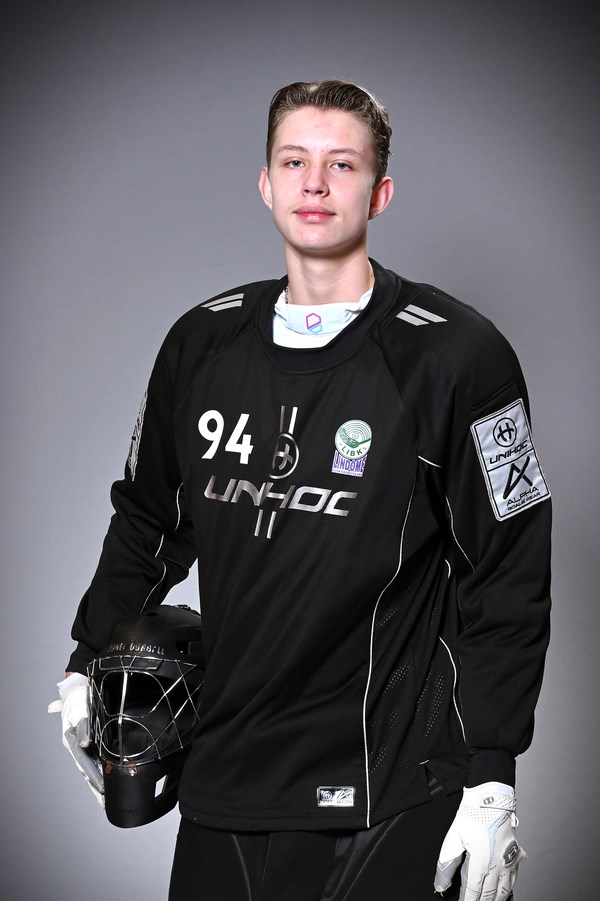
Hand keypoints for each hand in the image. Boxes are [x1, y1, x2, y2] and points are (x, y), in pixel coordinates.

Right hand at [48, 672, 104, 806]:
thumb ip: (83, 727)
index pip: (84, 763)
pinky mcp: (90, 745)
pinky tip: (107, 783)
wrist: (77, 690)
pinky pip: (95, 762)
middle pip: (87, 771)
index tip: (102, 788)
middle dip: (96, 788)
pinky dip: (100, 773)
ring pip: (90, 770)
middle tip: (105, 803)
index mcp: (71, 741)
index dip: (94, 776)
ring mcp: (83, 748)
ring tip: (105, 800)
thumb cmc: (78, 700)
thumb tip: (83, 743)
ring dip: (98, 785)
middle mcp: (77, 747)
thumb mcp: (80, 711)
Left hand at [433, 782, 525, 899]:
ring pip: (504, 891)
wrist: (493, 797)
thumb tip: (441, 883)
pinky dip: (508, 889)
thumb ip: (446, 863)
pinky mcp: (516, 855)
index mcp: (481, 861)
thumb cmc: (474, 813)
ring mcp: (509, 861)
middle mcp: (497, 865)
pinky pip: (514, 879)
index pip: (473, 891)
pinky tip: (504, 891)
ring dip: (496, 899)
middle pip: (489, 894)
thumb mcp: (454, 836)